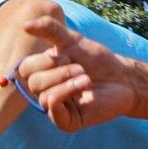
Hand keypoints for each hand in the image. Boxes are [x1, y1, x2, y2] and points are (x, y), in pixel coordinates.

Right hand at [16, 10, 140, 131]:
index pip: (25, 69)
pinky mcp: (67, 122)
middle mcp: (45, 92)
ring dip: (66, 84)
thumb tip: (25, 25)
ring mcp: (56, 109)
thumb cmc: (97, 61)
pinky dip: (64, 97)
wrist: (122, 79)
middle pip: (34, 83)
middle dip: (58, 72)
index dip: (42, 61)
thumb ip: (50, 30)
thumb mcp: (72, 40)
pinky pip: (53, 113)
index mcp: (43, 73)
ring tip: (87, 79)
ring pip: (43, 98)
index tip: (67, 56)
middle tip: (80, 68)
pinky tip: (82, 90)